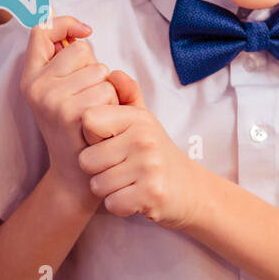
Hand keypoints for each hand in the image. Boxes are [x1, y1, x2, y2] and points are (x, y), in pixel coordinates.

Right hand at [19, 16, 118, 205]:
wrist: (79, 172)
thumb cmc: (80, 127)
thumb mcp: (68, 90)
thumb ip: (72, 60)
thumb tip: (83, 32)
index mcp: (31, 77)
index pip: (41, 31)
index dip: (65, 23)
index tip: (85, 30)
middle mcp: (35, 86)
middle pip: (81, 50)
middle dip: (95, 70)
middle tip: (87, 99)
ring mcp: (50, 99)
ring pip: (99, 70)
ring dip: (107, 89)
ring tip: (95, 112)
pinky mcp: (69, 112)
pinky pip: (108, 88)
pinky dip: (113, 103)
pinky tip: (101, 122)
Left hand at [77, 70, 208, 228]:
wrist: (192, 190)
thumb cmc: (158, 154)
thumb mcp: (145, 122)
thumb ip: (127, 97)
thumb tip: (113, 73)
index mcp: (138, 118)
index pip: (87, 121)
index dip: (92, 137)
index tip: (110, 142)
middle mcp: (144, 139)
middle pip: (86, 160)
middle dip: (99, 170)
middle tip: (122, 168)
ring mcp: (149, 167)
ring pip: (97, 185)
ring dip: (109, 189)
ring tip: (129, 182)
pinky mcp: (151, 194)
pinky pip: (112, 203)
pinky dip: (120, 205)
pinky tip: (135, 197)